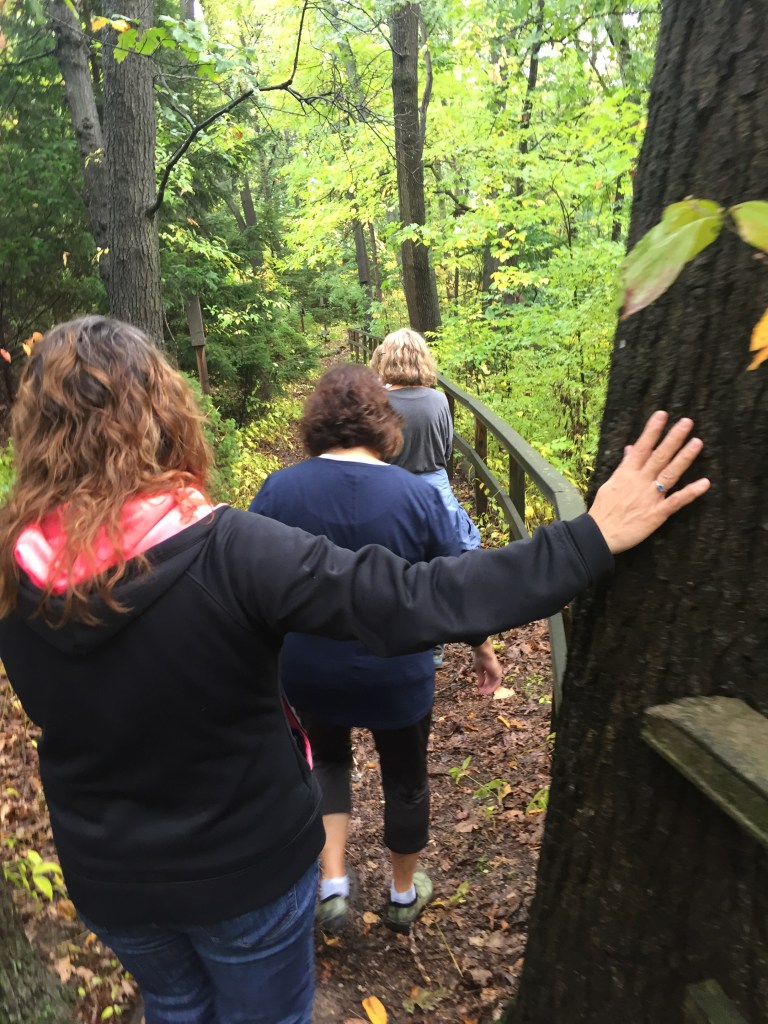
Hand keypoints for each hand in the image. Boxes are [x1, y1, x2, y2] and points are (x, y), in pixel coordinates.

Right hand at [471, 639, 502, 694]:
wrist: (483, 651)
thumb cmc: (480, 657)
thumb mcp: (479, 669)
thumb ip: (481, 678)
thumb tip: (480, 685)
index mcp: (491, 669)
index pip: (489, 679)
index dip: (485, 685)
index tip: (480, 689)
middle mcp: (495, 671)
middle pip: (492, 682)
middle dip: (487, 688)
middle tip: (481, 692)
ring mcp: (497, 672)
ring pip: (494, 684)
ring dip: (489, 689)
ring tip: (483, 692)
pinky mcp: (498, 673)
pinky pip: (496, 684)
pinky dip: (491, 688)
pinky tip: (486, 690)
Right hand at [588, 411, 709, 554]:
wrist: (599, 535)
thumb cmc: (604, 510)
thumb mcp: (610, 484)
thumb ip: (624, 466)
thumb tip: (631, 448)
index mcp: (627, 473)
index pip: (642, 447)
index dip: (652, 431)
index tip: (662, 414)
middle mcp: (640, 481)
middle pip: (659, 456)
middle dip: (673, 438)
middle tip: (687, 422)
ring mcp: (650, 497)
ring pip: (670, 473)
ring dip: (684, 457)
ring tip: (697, 442)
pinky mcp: (657, 513)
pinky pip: (677, 501)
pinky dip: (691, 492)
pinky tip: (704, 483)